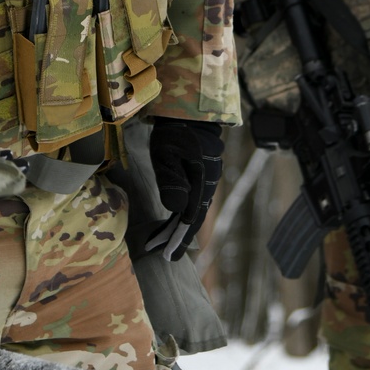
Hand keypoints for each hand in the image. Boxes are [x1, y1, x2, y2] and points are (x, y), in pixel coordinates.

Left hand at [146, 118, 223, 260]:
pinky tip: (173, 220)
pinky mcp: (199, 176)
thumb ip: (171, 180)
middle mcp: (207, 184)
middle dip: (178, 238)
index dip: (178, 237)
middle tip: (165, 256)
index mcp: (202, 181)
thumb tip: (177, 209)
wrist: (189, 112)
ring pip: (192, 209)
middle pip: (193, 217)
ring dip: (178, 227)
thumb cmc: (175, 131)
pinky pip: (191, 200)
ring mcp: (205, 180)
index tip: (167, 255)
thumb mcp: (167, 153)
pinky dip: (181, 213)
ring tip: (162, 242)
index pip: (191, 217)